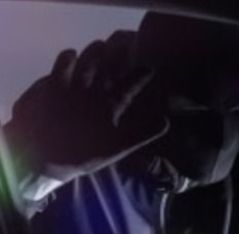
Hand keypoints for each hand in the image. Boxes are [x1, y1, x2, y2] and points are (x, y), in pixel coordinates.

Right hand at [6, 37, 167, 183]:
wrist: (48, 158)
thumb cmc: (85, 154)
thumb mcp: (116, 147)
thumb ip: (140, 135)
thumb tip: (166, 123)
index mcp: (111, 106)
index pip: (128, 88)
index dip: (138, 77)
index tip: (150, 67)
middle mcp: (95, 94)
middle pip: (107, 70)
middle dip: (114, 59)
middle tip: (124, 46)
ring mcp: (75, 89)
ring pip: (87, 66)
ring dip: (93, 56)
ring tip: (101, 46)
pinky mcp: (55, 87)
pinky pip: (61, 70)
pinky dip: (66, 63)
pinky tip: (72, 55)